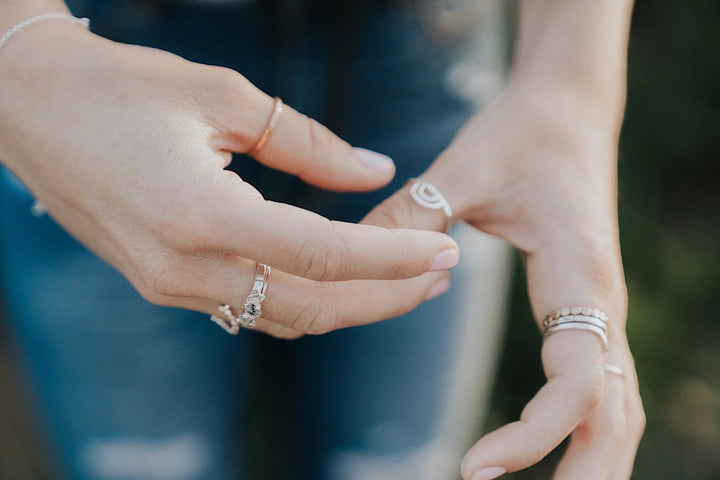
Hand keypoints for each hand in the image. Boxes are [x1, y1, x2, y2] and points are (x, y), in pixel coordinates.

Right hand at [0, 23, 458, 338]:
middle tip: (442, 277)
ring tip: (407, 281)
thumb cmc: (122, 89)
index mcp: (200, 216)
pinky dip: (305, 300)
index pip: (323, 257)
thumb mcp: (225, 98)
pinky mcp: (164, 283)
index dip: (393, 258)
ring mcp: (169, 285)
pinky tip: (341, 278)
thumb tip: (375, 171)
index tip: (446, 251)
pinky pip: (251, 308)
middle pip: (311, 306)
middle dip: (386, 298)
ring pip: (283, 317)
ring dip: (350, 305)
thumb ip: (309, 143)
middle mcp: (183, 269)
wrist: (32, 108)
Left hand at [362, 83, 644, 477]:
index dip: (534, 434)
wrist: (567, 108)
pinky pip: (594, 385)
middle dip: (581, 479)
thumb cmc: (523, 132)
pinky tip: (542, 457)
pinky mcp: (583, 307)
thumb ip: (414, 212)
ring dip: (589, 464)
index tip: (473, 468)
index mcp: (581, 273)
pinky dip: (579, 432)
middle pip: (614, 416)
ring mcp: (598, 308)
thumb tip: (356, 255)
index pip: (576, 380)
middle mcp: (600, 301)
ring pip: (615, 409)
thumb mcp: (465, 164)